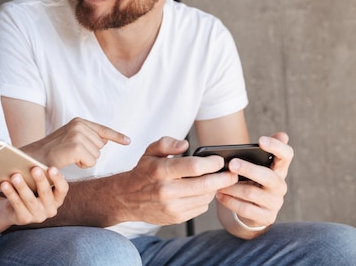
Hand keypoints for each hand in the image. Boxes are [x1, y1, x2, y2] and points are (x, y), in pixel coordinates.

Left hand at [0, 166, 68, 224]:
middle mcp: (50, 209)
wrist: (15, 209)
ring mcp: (38, 216)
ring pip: (30, 199)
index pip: (62, 189)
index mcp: (58, 198)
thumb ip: (40, 175)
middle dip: (40, 180)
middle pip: (46, 193)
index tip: (52, 168)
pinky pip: (17, 205)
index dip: (58, 179)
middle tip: (34, 168)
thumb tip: (32, 162)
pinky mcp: (24, 219)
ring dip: (22, 187)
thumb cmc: (31, 190)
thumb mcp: (38, 184)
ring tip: (15, 176)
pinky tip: (4, 184)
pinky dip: (10, 194)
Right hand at [22, 117, 130, 168]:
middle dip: (89, 154)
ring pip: (96, 155)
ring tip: (68, 157)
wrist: (33, 158)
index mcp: (78, 122)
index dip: (117, 136)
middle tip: (71, 154)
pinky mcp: (76, 146)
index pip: (102, 130)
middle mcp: (79, 125)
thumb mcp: (70, 140)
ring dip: (85, 160)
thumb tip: (104, 140)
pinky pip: (91, 161)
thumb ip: (87, 137)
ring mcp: (77, 135)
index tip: (128, 141)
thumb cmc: (52, 152)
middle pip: (101, 146)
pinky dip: (82, 165)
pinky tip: (69, 161)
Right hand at [114, 136, 238, 224]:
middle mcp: (166, 190)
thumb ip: (167, 143)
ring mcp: (171, 207)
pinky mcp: (176, 217)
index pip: (194, 167)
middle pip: (205, 185)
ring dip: (214, 189)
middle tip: (233, 173)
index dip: (212, 163)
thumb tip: (185, 145)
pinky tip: (201, 192)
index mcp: (160, 171)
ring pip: (205, 197)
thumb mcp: (149, 152)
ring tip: (216, 181)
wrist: (126, 198)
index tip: (220, 160)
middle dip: (224, 178)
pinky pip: (200, 208)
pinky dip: (205, 199)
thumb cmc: (143, 172)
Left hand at [216, 132, 291, 227]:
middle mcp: (280, 185)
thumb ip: (259, 151)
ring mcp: (275, 202)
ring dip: (232, 187)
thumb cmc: (251, 181)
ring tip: (218, 182)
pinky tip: (219, 195)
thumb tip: (278, 135)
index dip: (276, 147)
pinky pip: (246, 209)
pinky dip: (230, 201)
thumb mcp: (254, 166)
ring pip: (251, 193)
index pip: (286, 155)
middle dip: (248, 169)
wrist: (252, 209)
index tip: (260, 140)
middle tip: (231, 164)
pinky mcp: (267, 217)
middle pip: (268, 176)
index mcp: (279, 169)